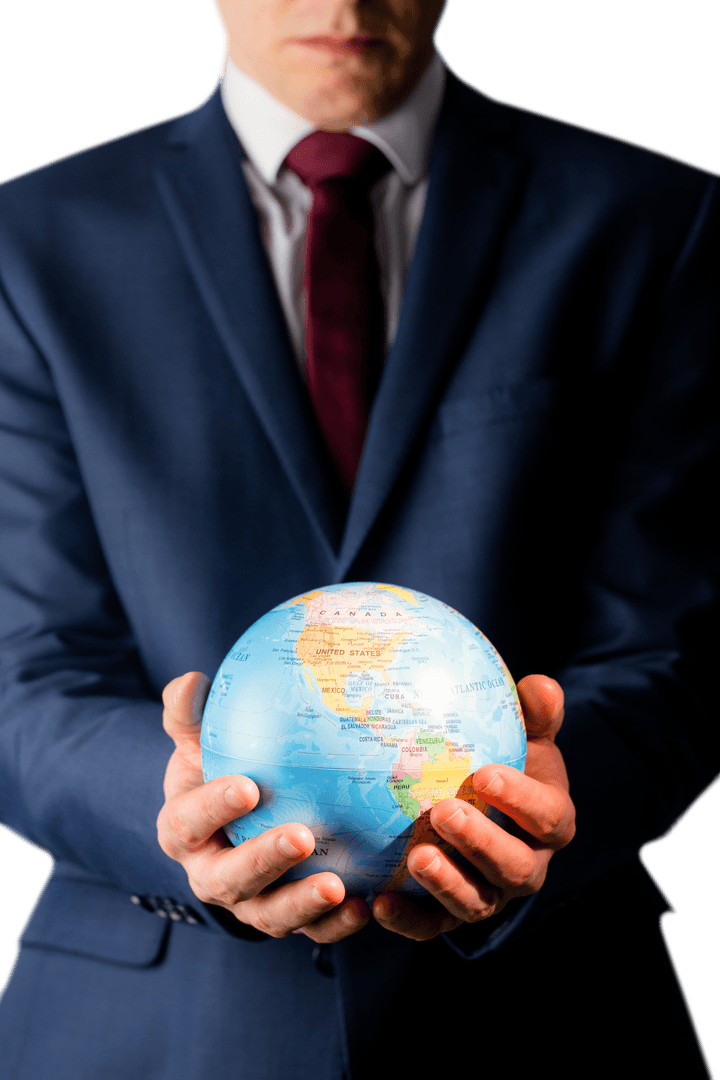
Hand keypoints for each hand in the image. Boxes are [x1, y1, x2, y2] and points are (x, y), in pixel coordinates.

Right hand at [157, 671, 370, 941]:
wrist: (235, 812)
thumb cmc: (218, 765)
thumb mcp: (197, 738)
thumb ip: (190, 713)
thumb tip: (193, 682)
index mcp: (182, 829)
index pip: (189, 821)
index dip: (213, 807)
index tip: (248, 786)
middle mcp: (210, 875)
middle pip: (229, 879)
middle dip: (264, 860)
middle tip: (301, 836)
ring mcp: (248, 903)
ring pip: (269, 915)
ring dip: (302, 903)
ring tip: (338, 887)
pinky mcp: (285, 918)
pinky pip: (310, 931)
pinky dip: (335, 926)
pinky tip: (366, 906)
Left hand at [372, 674, 575, 939]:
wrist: (487, 804)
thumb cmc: (506, 759)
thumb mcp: (526, 735)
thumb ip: (536, 713)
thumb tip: (538, 685)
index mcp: (550, 822)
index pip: (547, 816)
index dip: (520, 800)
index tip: (486, 775)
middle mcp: (527, 866)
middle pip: (515, 868)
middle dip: (481, 843)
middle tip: (444, 813)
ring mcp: (491, 894)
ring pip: (476, 902)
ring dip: (447, 883)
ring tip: (416, 857)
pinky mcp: (451, 913)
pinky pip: (433, 925)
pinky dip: (409, 921)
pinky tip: (379, 904)